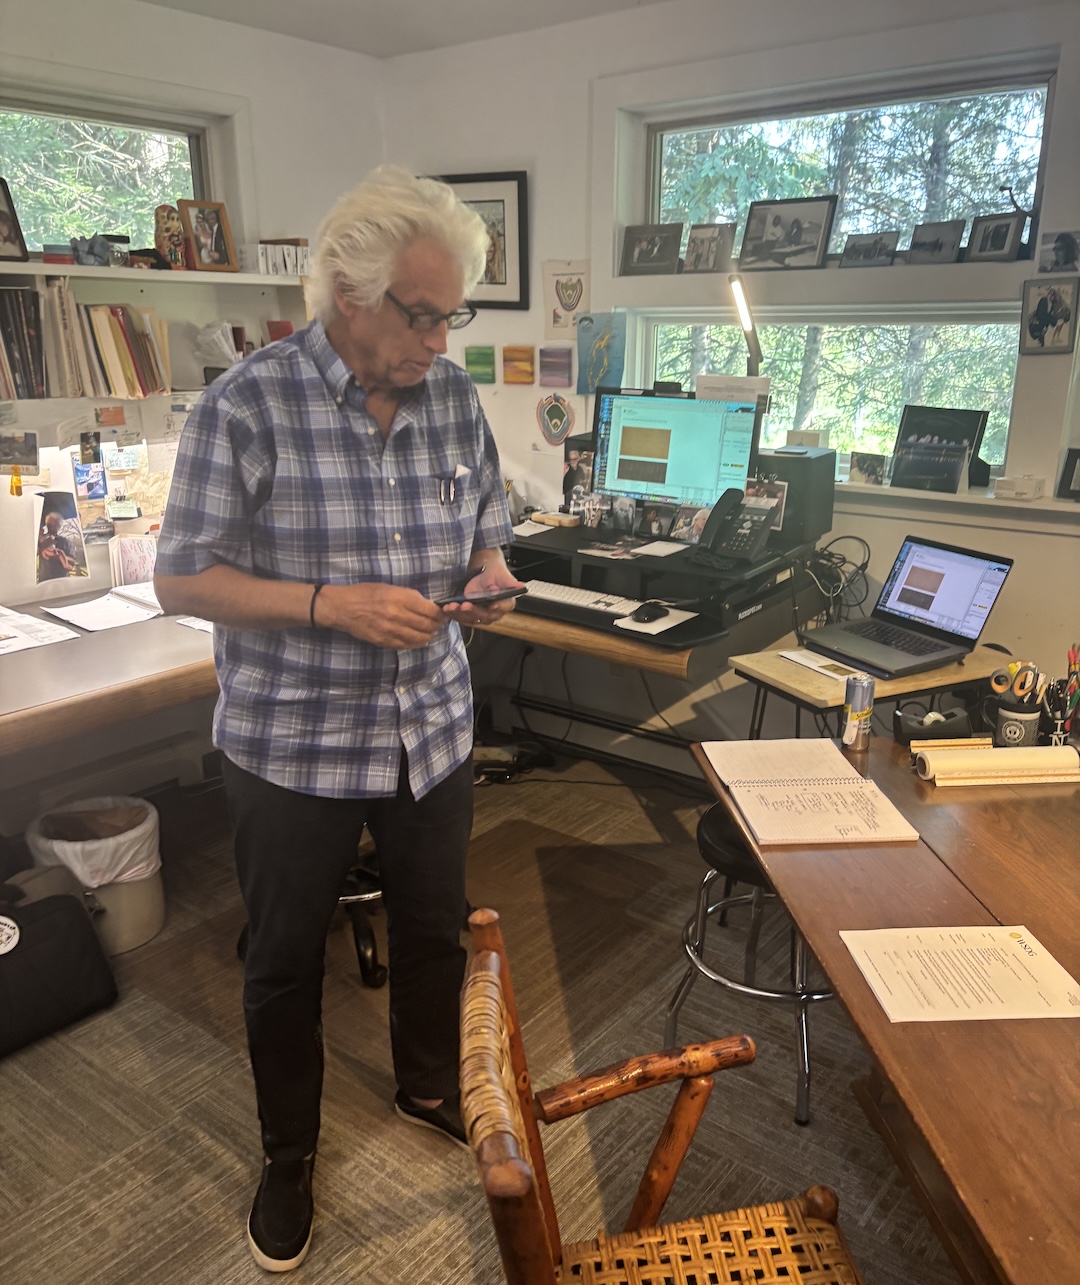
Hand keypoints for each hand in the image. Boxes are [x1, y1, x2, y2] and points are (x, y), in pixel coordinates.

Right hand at [317, 582, 444, 648]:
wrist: (342, 607)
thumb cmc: (365, 593)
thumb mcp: (389, 587)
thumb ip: (409, 596)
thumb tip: (427, 605)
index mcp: (400, 598)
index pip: (430, 610)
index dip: (440, 614)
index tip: (443, 613)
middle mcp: (397, 615)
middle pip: (427, 625)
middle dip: (437, 625)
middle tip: (439, 624)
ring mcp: (390, 630)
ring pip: (419, 638)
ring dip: (428, 635)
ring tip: (430, 632)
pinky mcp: (383, 641)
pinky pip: (406, 645)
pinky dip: (416, 643)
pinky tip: (419, 639)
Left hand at [440, 566, 525, 625]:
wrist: (484, 572)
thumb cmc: (495, 573)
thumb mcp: (503, 574)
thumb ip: (510, 582)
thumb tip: (521, 586)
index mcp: (506, 603)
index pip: (503, 607)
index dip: (498, 606)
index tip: (492, 604)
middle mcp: (494, 612)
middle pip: (485, 615)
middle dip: (474, 611)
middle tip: (466, 605)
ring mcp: (481, 615)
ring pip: (471, 618)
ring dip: (460, 614)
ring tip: (452, 607)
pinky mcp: (469, 614)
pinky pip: (461, 617)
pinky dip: (453, 613)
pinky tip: (446, 608)